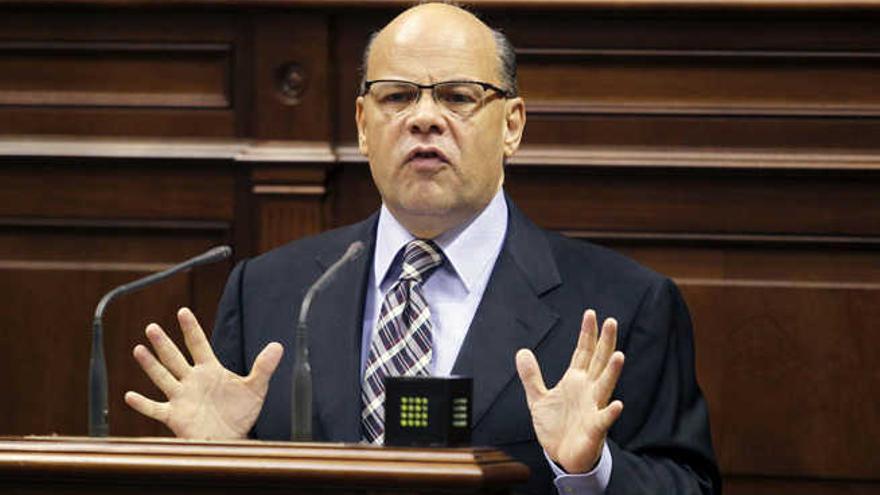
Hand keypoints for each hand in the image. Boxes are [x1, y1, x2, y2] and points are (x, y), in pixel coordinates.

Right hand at [124, 307, 282, 439]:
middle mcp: (192, 380)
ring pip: (162, 378)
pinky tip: (130, 396)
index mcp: (210, 370)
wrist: (233, 439)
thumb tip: (278, 345)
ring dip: (151, 365)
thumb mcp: (256, 388)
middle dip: (164, 343)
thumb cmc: (241, 413)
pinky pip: (156, 409)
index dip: (191, 328)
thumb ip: (264, 367)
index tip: (183, 311)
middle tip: (152, 327)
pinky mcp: (175, 416)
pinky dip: (142, 404)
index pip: (199, 344)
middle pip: (175, 358)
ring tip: (139, 349)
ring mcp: (181, 397)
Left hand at [515, 309, 624, 473]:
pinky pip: (603, 419)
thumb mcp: (538, 398)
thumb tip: (522, 351)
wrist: (563, 456)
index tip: (590, 314)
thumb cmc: (556, 427)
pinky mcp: (595, 428)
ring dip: (612, 371)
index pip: (583, 352)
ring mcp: (593, 408)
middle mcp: (588, 390)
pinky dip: (610, 412)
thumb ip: (531, 376)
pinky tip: (617, 404)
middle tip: (611, 322)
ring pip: (605, 386)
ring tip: (619, 355)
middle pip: (599, 362)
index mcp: (575, 381)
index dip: (587, 334)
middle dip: (605, 343)